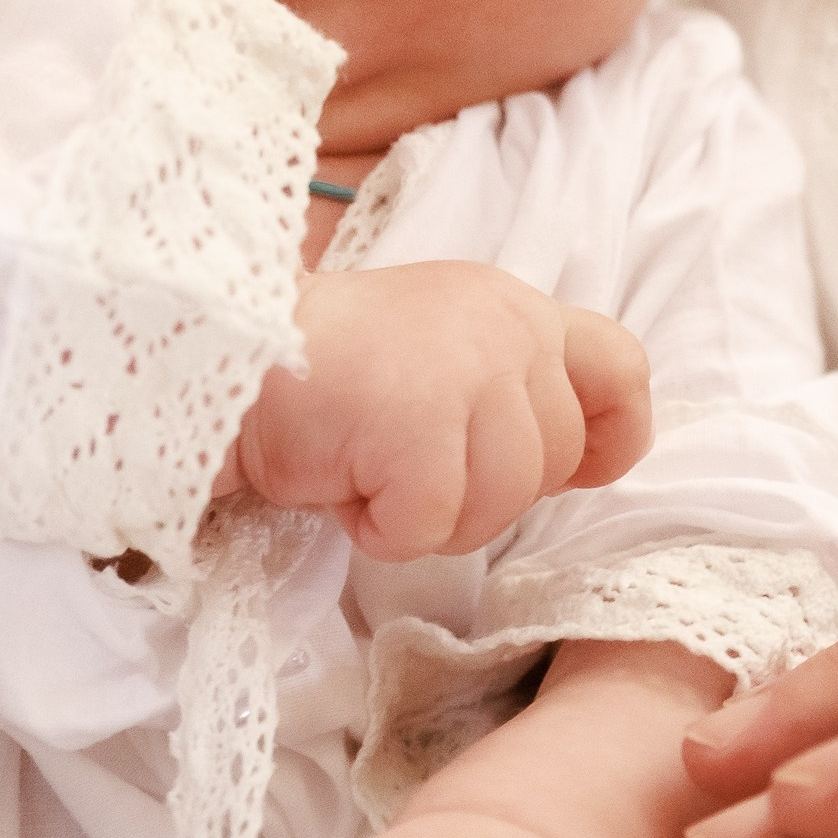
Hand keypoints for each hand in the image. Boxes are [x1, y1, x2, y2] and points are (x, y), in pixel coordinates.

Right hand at [216, 262, 651, 559]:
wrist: (217, 356)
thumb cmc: (318, 371)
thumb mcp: (436, 358)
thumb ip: (504, 391)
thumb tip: (571, 466)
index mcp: (512, 309)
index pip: (620, 369)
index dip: (606, 438)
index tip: (564, 473)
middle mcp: (505, 327)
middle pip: (553, 464)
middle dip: (482, 495)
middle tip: (401, 467)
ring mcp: (468, 370)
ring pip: (499, 504)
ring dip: (427, 517)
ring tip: (365, 469)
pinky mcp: (419, 420)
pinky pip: (430, 524)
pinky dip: (380, 528)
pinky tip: (339, 483)